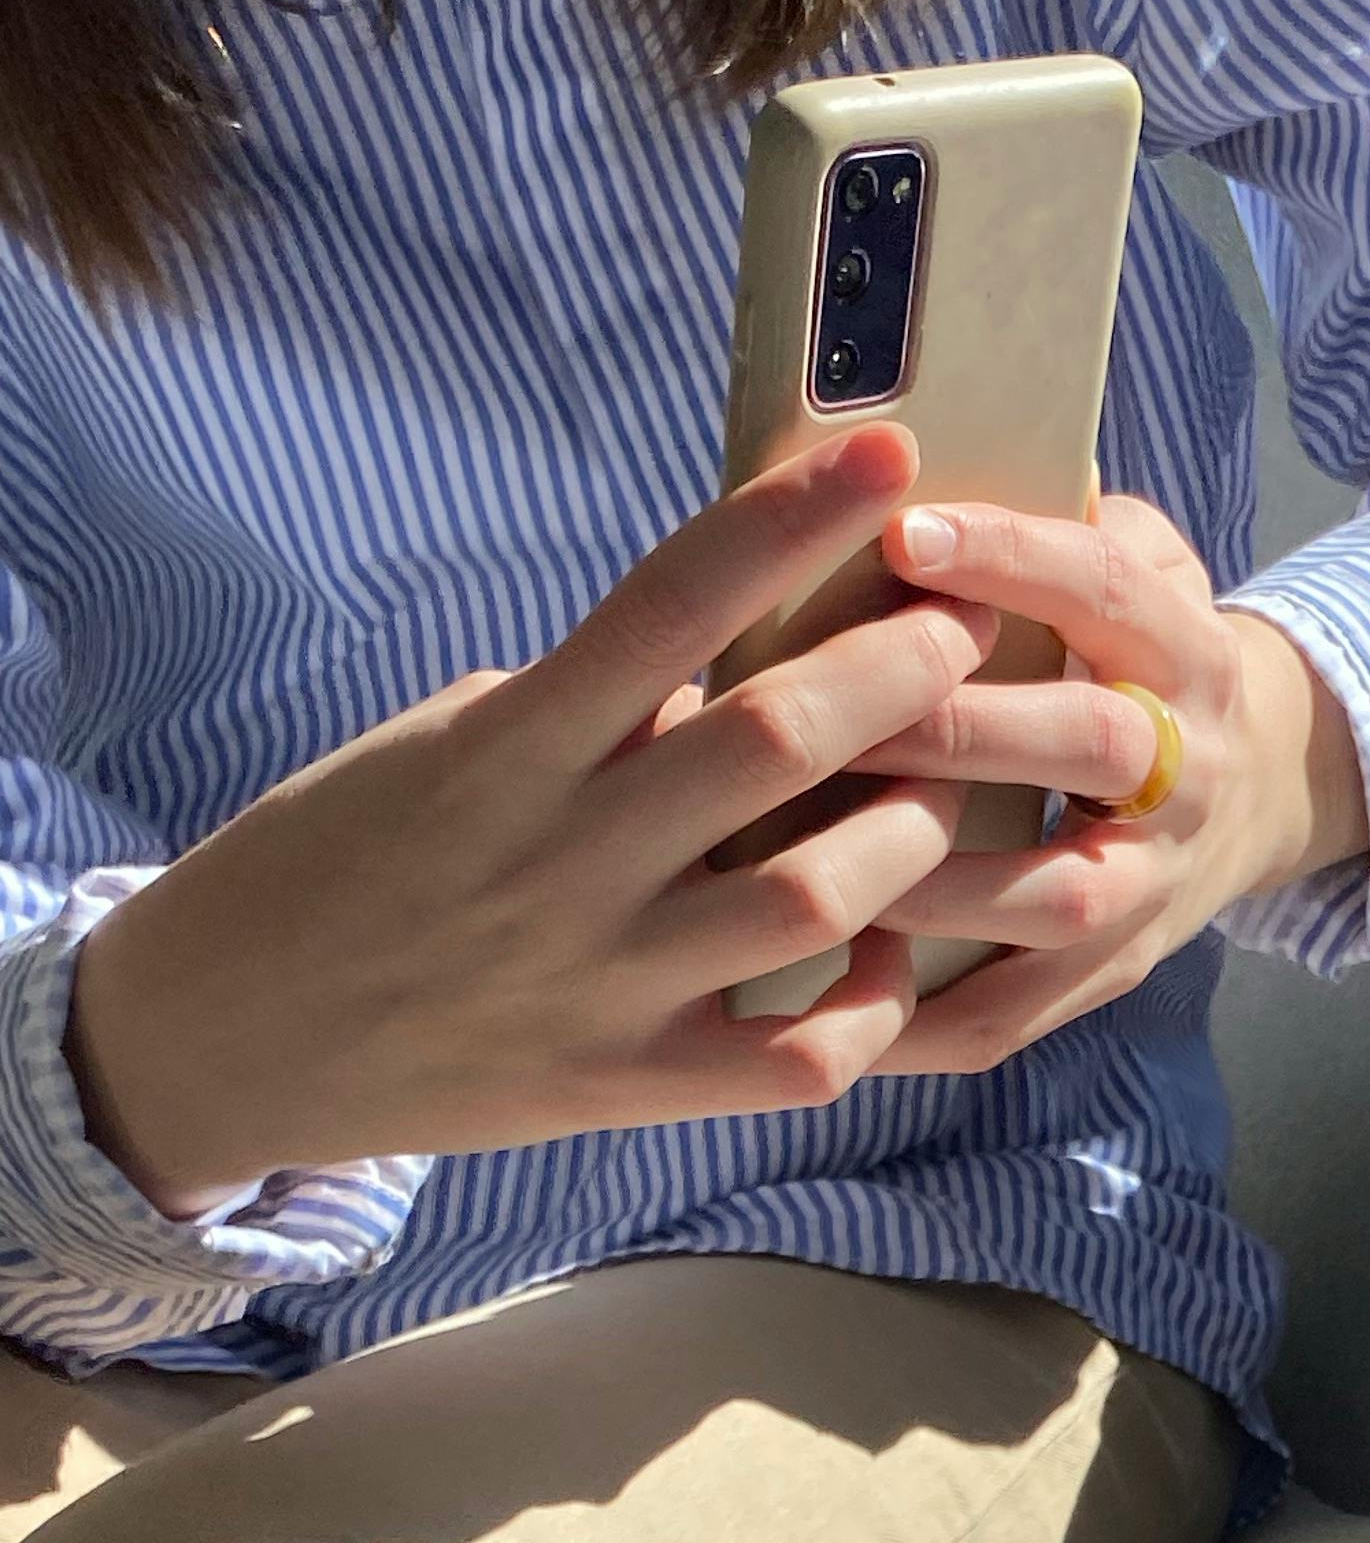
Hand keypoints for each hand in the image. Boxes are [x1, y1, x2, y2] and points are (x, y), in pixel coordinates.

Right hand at [67, 426, 996, 1212]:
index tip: (886, 455)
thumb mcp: (442, 747)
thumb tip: (725, 651)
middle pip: (775, 743)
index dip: (789, 518)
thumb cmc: (344, 861)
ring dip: (907, 837)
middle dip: (898, 670)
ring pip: (813, 899)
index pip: (671, 600)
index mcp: (510, 742)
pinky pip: (793, 1061)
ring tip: (944, 792)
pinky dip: (868, 1009)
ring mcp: (601, 980)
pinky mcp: (622, 1087)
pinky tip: (889, 960)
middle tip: (970, 625)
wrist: (226, 1033)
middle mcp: (563, 855)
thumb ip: (584, 708)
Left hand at [840, 492, 1369, 1075]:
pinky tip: (824, 993)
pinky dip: (916, 1019)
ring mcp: (1156, 886)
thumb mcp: (1140, 569)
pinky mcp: (1114, 974)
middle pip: (1084, 743)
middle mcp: (1187, 771)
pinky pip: (1013, 1016)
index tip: (899, 534)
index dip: (1010, 558)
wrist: (1262, 792)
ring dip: (929, 883)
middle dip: (955, 727)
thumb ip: (1066, 520)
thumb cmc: (1141, 658)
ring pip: (1051, 900)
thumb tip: (954, 444)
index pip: (1104, 588)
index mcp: (1187, 650)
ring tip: (809, 858)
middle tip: (827, 712)